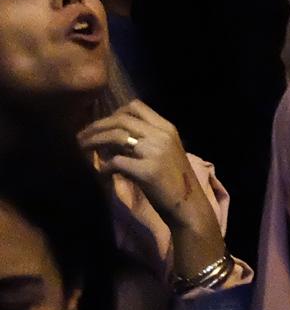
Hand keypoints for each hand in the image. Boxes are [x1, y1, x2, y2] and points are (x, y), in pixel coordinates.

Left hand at [77, 102, 216, 232]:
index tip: (102, 125)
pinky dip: (104, 168)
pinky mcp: (146, 171)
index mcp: (167, 128)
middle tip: (81, 136)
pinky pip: (116, 162)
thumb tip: (114, 136)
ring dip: (94, 141)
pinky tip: (101, 174)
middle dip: (97, 126)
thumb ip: (146, 139)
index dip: (114, 113)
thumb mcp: (165, 151)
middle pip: (121, 119)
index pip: (136, 107)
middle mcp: (161, 135)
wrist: (187, 203)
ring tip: (82, 148)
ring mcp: (154, 152)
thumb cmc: (174, 178)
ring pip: (116, 136)